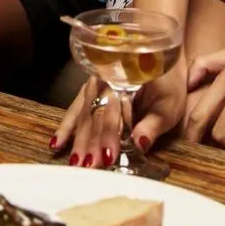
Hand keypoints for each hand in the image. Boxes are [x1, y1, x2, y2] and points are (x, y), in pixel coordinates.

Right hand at [50, 66, 188, 164]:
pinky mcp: (89, 92)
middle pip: (95, 114)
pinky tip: (56, 144)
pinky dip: (65, 127)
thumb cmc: (167, 85)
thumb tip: (140, 144)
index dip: (109, 133)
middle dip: (91, 142)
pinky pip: (74, 110)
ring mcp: (95, 86)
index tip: (107, 156)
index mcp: (126, 81)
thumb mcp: (169, 106)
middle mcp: (106, 81)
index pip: (115, 109)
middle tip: (88, 166)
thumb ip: (153, 125)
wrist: (160, 59)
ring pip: (83, 114)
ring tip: (74, 162)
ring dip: (78, 139)